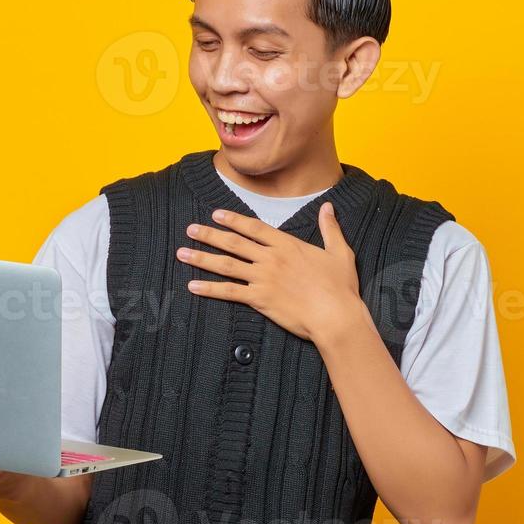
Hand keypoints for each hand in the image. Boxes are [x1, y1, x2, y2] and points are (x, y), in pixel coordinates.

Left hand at [178, 202, 366, 342]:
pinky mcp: (259, 300)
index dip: (233, 220)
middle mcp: (271, 259)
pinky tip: (193, 285)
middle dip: (209, 235)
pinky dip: (209, 289)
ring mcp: (263, 279)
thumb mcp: (339, 252)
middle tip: (190, 229)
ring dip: (202, 258)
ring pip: (226, 265)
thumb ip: (330, 228)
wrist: (336, 316)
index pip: (254, 228)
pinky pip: (229, 292)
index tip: (216, 214)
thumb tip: (328, 207)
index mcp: (288, 245)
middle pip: (234, 243)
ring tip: (182, 253)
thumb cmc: (341, 287)